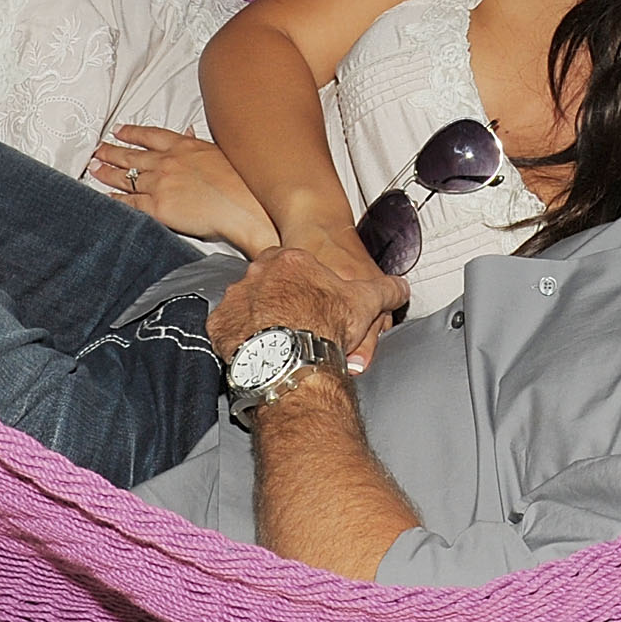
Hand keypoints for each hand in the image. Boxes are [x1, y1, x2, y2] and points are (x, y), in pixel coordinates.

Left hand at [87, 126, 278, 255]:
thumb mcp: (221, 152)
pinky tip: (106, 196)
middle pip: (130, 155)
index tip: (119, 131)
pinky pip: (130, 202)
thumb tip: (190, 132)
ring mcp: (160, 184)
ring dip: (106, 172)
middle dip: (110, 152)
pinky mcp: (158, 207)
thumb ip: (199, 143)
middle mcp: (167, 162)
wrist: (245, 206)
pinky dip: (116, 199)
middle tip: (97, 150)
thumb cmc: (241, 182)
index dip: (131, 133)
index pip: (149, 135)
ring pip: (125, 177)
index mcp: (183, 145)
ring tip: (93, 169)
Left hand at [208, 247, 408, 373]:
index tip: (314, 303)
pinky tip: (259, 352)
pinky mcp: (219, 325)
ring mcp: (234, 298)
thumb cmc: (325, 327)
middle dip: (281, 302)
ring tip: (278, 343)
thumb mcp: (365, 303)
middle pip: (268, 284)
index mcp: (290, 261)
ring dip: (259, 319)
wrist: (291, 360)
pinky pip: (228, 329)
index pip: (295, 265)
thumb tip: (401, 287)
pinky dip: (240, 339)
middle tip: (298, 326)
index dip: (308, 286)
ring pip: (247, 305)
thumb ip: (385, 290)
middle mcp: (256, 274)